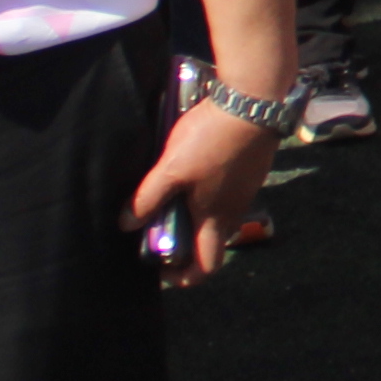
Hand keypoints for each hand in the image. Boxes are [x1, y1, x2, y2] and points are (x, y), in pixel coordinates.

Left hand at [127, 102, 277, 289]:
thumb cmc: (211, 140)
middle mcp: (235, 211)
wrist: (254, 104)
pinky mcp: (251, 170)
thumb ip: (148, 198)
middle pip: (213, 241)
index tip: (164, 270)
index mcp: (215, 218)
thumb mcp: (172, 169)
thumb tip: (126, 225)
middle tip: (165, 228)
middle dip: (188, 244)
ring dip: (199, 215)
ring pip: (221, 215)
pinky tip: (198, 170)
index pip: (207, 266)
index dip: (185, 277)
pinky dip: (211, 194)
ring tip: (176, 195)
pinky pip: (229, 193)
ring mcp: (247, 190)